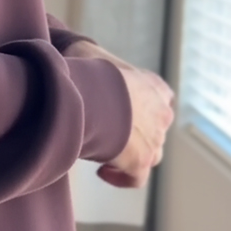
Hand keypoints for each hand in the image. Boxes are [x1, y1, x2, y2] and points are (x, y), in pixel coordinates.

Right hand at [66, 39, 175, 187]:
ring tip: (102, 151)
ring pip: (149, 154)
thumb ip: (86, 58)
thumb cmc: (86, 73)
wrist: (89, 97)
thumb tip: (69, 57)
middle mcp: (162, 113)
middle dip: (133, 133)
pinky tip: (102, 170)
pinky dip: (121, 177)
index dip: (139, 107)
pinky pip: (136, 178)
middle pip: (154, 129)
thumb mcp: (87, 53)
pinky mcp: (141, 162)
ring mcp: (155, 140)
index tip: (116, 111)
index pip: (159, 98)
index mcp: (154, 86)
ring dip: (128, 155)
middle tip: (105, 132)